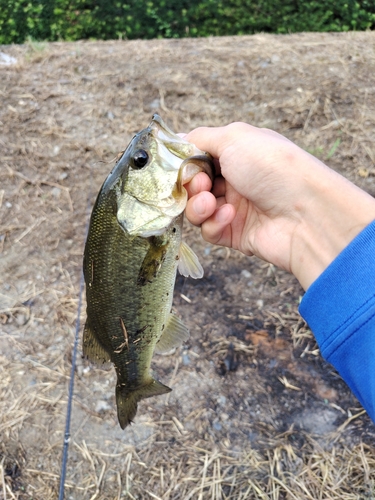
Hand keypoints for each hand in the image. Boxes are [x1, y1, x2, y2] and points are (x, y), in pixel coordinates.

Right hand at [185, 122, 374, 288]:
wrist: (305, 213)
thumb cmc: (272, 167)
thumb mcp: (234, 138)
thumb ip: (200, 137)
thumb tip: (178, 138)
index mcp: (238, 153)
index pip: (199, 157)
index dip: (185, 162)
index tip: (179, 165)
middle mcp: (235, 179)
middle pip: (194, 184)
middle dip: (191, 184)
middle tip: (201, 184)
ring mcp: (235, 208)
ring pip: (197, 209)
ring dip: (198, 205)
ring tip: (210, 202)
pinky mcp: (235, 234)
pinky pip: (210, 230)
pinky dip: (214, 223)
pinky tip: (230, 216)